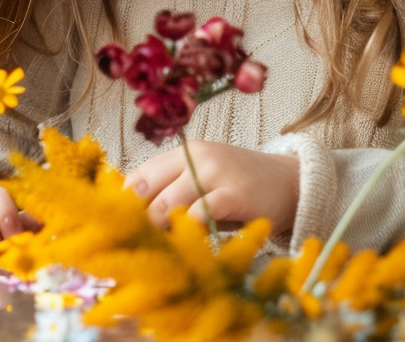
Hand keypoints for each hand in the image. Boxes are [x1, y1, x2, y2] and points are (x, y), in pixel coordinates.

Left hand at [124, 140, 299, 235]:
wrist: (292, 182)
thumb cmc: (241, 186)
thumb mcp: (204, 180)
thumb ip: (174, 191)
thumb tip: (134, 221)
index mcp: (182, 153)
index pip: (138, 175)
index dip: (121, 204)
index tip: (112, 229)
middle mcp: (195, 157)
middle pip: (146, 189)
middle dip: (134, 220)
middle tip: (128, 247)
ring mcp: (215, 173)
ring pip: (168, 202)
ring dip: (157, 230)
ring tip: (153, 251)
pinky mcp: (234, 194)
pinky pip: (200, 214)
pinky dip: (188, 232)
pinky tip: (186, 247)